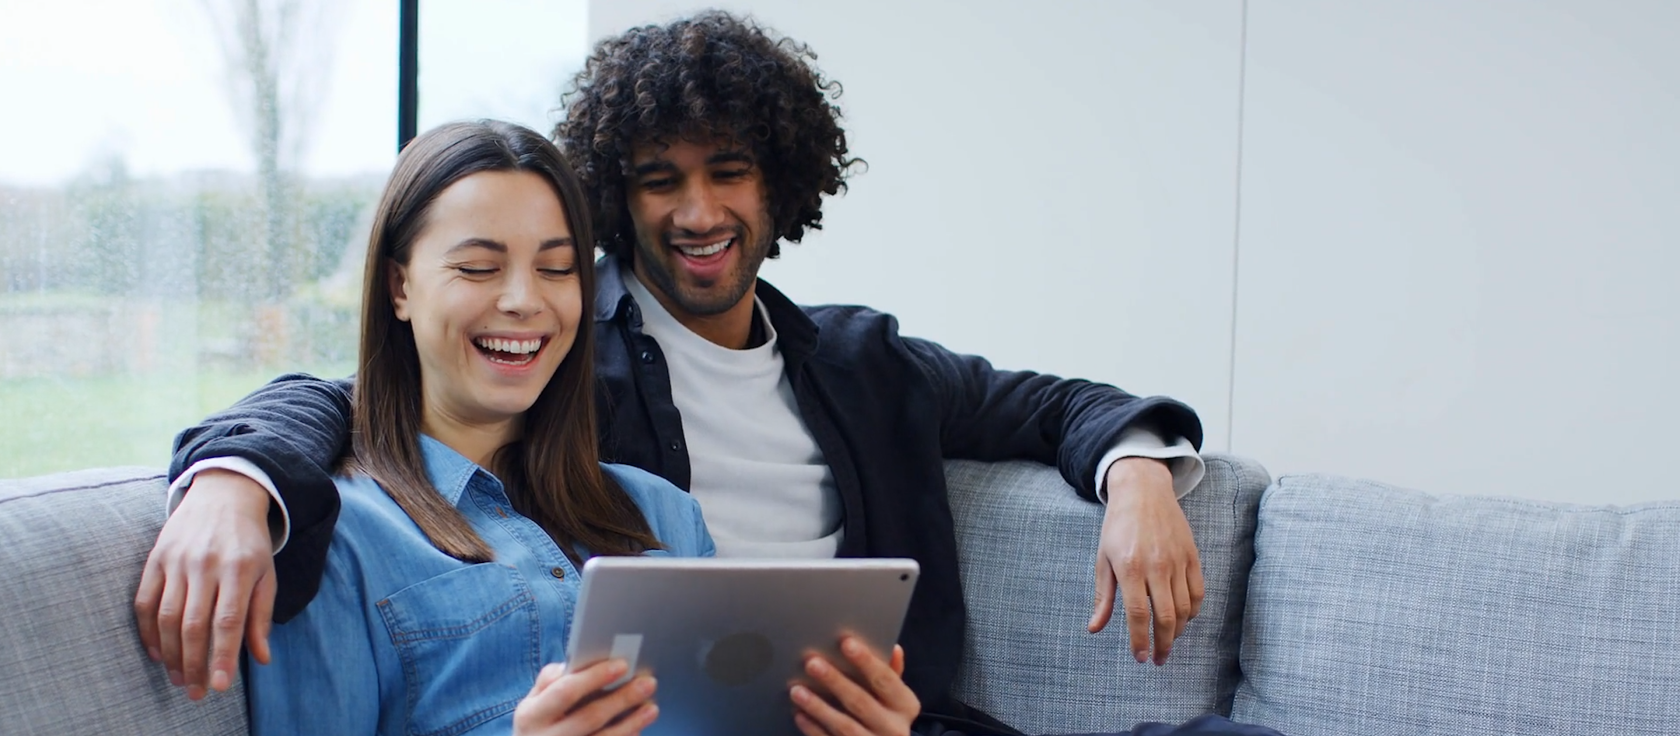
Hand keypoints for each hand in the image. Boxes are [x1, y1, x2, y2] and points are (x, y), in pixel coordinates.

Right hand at [134, 469, 277, 699]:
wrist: (223, 495)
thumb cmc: (249, 542)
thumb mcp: (266, 574)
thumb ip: (261, 616)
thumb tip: (261, 658)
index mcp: (238, 568)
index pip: (227, 621)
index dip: (221, 656)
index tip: (219, 686)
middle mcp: (205, 564)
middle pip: (194, 624)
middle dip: (193, 664)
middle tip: (194, 693)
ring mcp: (176, 561)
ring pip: (167, 617)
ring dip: (170, 654)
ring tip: (177, 678)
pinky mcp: (155, 559)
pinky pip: (144, 602)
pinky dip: (147, 632)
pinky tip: (157, 653)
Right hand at [513, 660, 658, 735]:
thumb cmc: (536, 724)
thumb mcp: (532, 703)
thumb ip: (550, 681)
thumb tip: (576, 662)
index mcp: (531, 715)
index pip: (566, 691)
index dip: (595, 677)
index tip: (622, 664)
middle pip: (590, 717)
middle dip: (622, 698)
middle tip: (648, 682)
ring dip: (631, 723)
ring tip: (651, 708)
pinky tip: (637, 729)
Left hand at [790, 637, 918, 735]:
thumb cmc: (887, 714)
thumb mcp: (896, 696)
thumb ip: (891, 673)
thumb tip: (893, 648)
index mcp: (905, 706)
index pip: (885, 679)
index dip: (866, 661)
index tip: (846, 643)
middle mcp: (894, 728)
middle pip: (861, 702)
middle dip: (835, 681)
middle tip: (812, 663)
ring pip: (845, 726)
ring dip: (818, 707)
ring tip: (797, 690)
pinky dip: (814, 729)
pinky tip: (800, 714)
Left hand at [1088, 457, 1203, 664]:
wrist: (1143, 491)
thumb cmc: (1118, 527)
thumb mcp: (1103, 559)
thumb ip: (1103, 597)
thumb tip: (1095, 628)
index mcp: (1130, 567)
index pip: (1139, 614)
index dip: (1141, 641)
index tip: (1141, 658)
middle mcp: (1157, 565)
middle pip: (1166, 617)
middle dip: (1163, 644)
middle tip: (1158, 659)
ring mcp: (1177, 561)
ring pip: (1185, 608)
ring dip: (1178, 632)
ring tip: (1169, 642)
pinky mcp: (1192, 556)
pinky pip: (1198, 592)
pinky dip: (1193, 611)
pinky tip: (1184, 619)